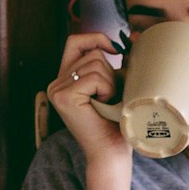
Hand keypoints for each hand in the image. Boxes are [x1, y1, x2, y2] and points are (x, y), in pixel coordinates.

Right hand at [47, 32, 127, 163]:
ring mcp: (56, 89)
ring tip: (107, 103)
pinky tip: (102, 105)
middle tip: (110, 97)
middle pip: (91, 53)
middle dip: (110, 71)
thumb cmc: (115, 123)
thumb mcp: (114, 86)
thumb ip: (115, 64)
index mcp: (64, 79)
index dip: (96, 38)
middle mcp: (56, 83)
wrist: (110, 152)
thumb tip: (132, 37)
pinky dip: (106, 89)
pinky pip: (93, 77)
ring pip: (94, 63)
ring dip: (110, 83)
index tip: (115, 49)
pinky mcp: (63, 96)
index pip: (75, 41)